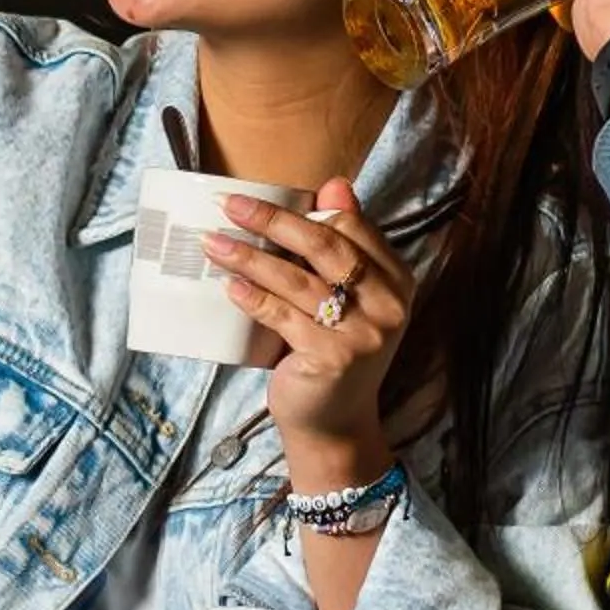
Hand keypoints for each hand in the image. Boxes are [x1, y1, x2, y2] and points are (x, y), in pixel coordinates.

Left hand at [204, 180, 413, 483]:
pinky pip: (283, 317)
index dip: (305, 210)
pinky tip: (229, 285)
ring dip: (249, 257)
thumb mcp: (346, 298)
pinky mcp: (334, 358)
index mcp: (396, 280)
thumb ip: (342, 245)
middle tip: (229, 206)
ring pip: (297, 281)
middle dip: (273, 220)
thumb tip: (334, 184)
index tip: (259, 196)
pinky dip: (253, 298)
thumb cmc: (333, 351)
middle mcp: (389, 305)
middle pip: (324, 246)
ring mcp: (364, 334)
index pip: (351, 228)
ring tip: (213, 243)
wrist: (334, 425)